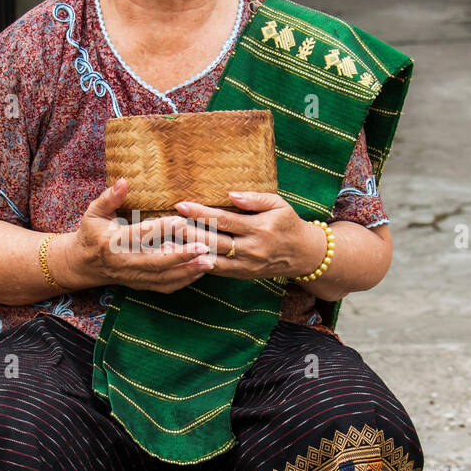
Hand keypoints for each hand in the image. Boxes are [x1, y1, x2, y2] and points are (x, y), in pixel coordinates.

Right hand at [56, 178, 220, 294]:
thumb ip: (109, 197)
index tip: (180, 220)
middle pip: (156, 261)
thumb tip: (123, 181)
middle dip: (182, 256)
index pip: (139, 236)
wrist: (84, 264)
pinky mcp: (140, 284)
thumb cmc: (91, 233)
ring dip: (188, 271)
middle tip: (204, 247)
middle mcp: (123, 263)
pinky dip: (184, 281)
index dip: (160, 229)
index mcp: (111, 243)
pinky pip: (164, 286)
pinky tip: (200, 271)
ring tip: (209, 261)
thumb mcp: (94, 212)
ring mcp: (133, 276)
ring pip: (164, 277)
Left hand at [171, 190, 325, 280]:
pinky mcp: (242, 275)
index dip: (200, 213)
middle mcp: (251, 249)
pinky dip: (198, 265)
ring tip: (167, 244)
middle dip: (188, 233)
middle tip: (166, 224)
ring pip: (212, 259)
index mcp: (259, 229)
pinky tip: (182, 258)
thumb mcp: (278, 204)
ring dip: (189, 253)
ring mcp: (246, 265)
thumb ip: (254, 199)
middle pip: (214, 241)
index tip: (181, 205)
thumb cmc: (288, 223)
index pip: (224, 220)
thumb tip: (230, 194)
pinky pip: (217, 271)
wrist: (303, 254)